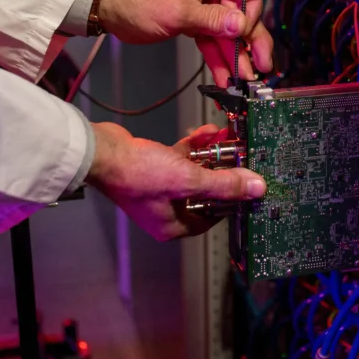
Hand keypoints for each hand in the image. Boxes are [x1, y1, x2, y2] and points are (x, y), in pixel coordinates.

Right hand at [86, 122, 266, 240]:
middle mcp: (166, 210)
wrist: (102, 152)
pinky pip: (181, 159)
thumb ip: (224, 184)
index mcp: (173, 226)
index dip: (233, 201)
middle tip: (243, 157)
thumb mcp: (188, 179)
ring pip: (194, 173)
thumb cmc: (138, 174)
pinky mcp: (154, 167)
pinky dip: (194, 147)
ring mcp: (159, 188)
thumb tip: (255, 189)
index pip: (213, 217)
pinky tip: (206, 132)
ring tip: (229, 139)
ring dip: (211, 156)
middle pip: (205, 193)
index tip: (249, 185)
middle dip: (224, 172)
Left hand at [99, 0, 272, 85]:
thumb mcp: (176, 11)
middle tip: (263, 63)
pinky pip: (213, 41)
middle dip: (252, 40)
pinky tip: (226, 76)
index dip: (252, 9)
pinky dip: (219, 58)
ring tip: (245, 77)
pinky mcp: (195, 22)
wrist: (111, 11)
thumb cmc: (137, 1)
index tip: (246, 31)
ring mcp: (203, 6)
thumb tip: (241, 25)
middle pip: (242, 13)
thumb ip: (211, 19)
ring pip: (229, 32)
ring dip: (237, 55)